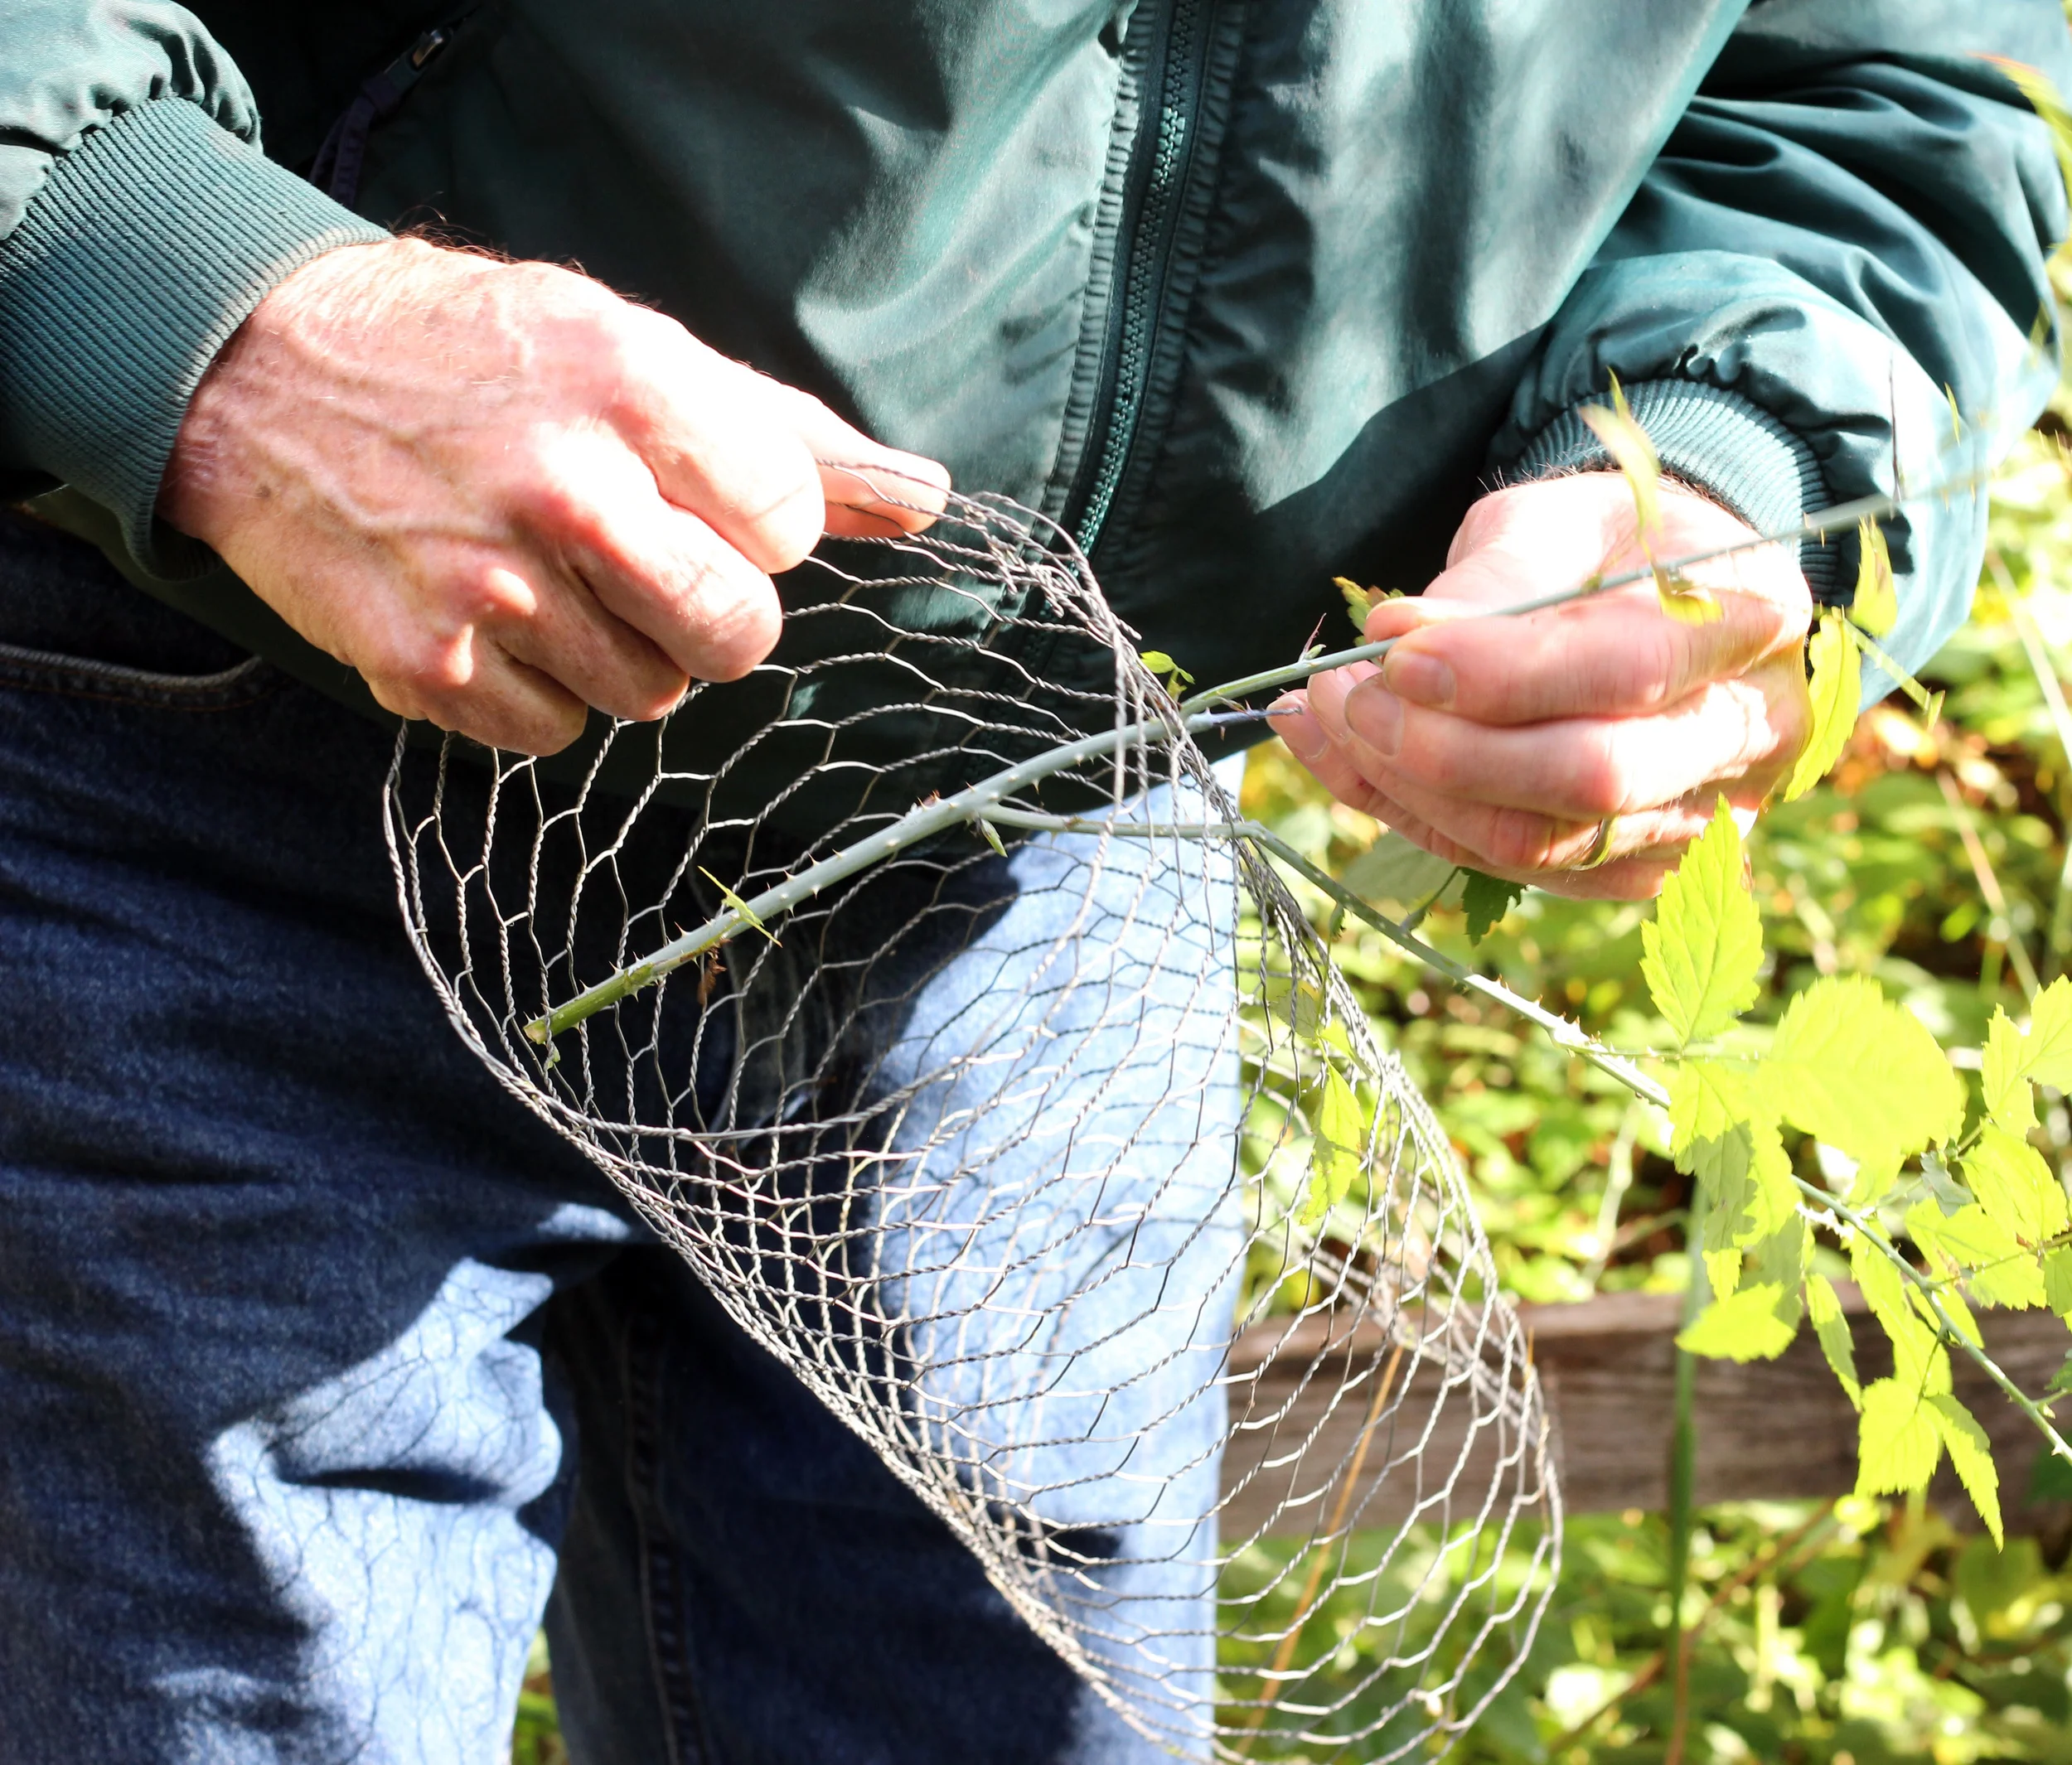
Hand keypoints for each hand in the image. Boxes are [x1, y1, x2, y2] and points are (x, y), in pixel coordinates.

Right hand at [161, 237, 948, 753]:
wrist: (259, 374)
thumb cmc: (474, 353)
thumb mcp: (630, 346)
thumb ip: (784, 434)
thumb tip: (927, 498)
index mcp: (635, 390)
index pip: (790, 524)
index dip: (756, 523)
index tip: (698, 498)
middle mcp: (566, 491)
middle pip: (736, 634)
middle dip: (713, 613)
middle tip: (646, 564)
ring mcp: (491, 587)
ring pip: (648, 695)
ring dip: (621, 651)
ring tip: (551, 575)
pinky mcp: (426, 662)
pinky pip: (554, 733)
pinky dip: (538, 693)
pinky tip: (493, 616)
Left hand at [1275, 474, 1814, 898]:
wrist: (1657, 595)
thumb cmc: (1606, 545)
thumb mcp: (1556, 520)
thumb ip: (1492, 585)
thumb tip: (1395, 640)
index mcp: (1751, 621)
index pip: (1627, 669)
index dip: (1500, 673)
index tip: (1394, 650)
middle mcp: (1746, 739)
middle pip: (1589, 779)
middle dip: (1446, 748)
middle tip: (1348, 695)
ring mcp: (1695, 821)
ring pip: (1538, 843)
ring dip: (1408, 788)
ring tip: (1325, 715)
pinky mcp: (1628, 871)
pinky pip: (1504, 868)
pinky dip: (1405, 816)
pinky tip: (1336, 757)